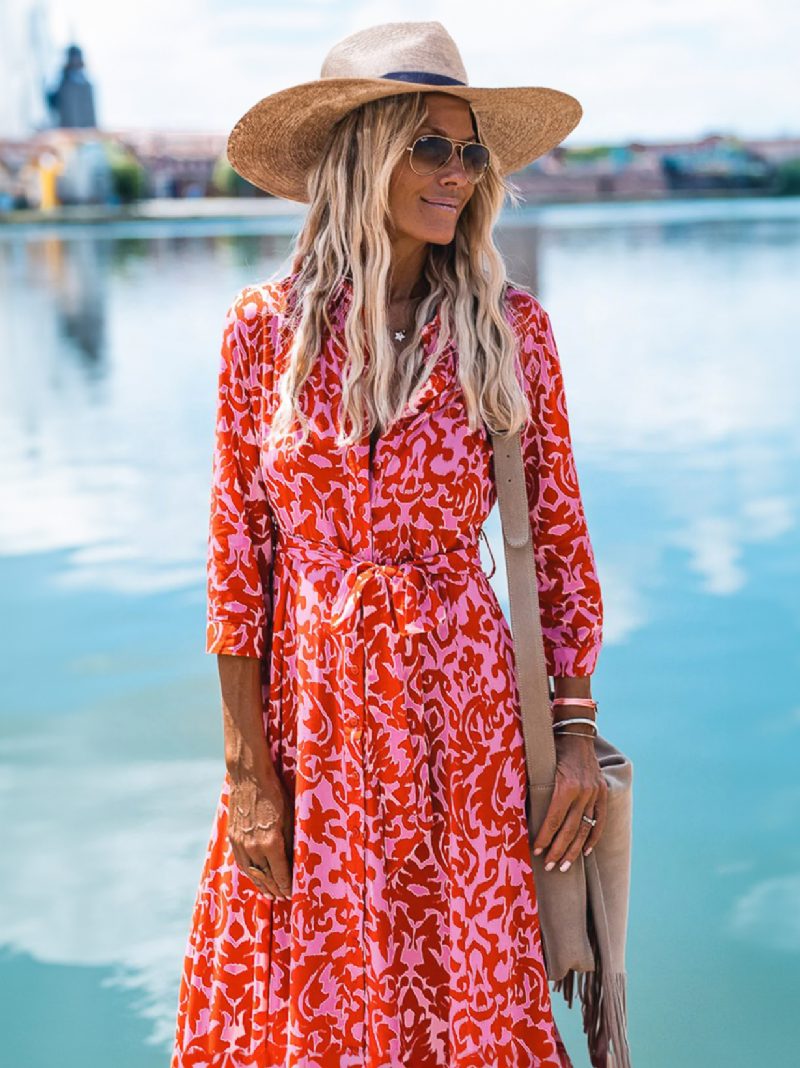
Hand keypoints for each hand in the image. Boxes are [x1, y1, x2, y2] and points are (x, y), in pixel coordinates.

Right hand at [227, 773, 293, 900]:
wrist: (249, 777)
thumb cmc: (275, 794)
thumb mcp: (289, 818)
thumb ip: (290, 842)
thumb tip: (295, 860)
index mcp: (271, 843)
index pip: (280, 874)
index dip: (287, 886)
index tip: (292, 894)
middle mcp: (254, 847)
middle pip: (266, 877)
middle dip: (276, 889)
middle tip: (284, 898)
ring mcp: (241, 843)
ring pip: (252, 872)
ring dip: (261, 885)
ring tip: (269, 893)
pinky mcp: (233, 837)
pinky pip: (241, 862)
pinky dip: (249, 873)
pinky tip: (255, 876)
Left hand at [531, 734, 607, 871]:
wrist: (577, 731)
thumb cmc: (551, 747)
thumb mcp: (540, 765)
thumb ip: (534, 787)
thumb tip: (516, 809)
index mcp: (565, 786)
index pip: (553, 821)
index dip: (544, 838)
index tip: (535, 851)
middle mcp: (583, 792)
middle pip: (569, 830)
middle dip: (558, 851)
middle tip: (549, 867)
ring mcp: (595, 793)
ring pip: (585, 829)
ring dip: (574, 850)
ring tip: (564, 866)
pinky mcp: (602, 793)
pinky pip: (599, 820)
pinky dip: (593, 837)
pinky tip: (585, 852)